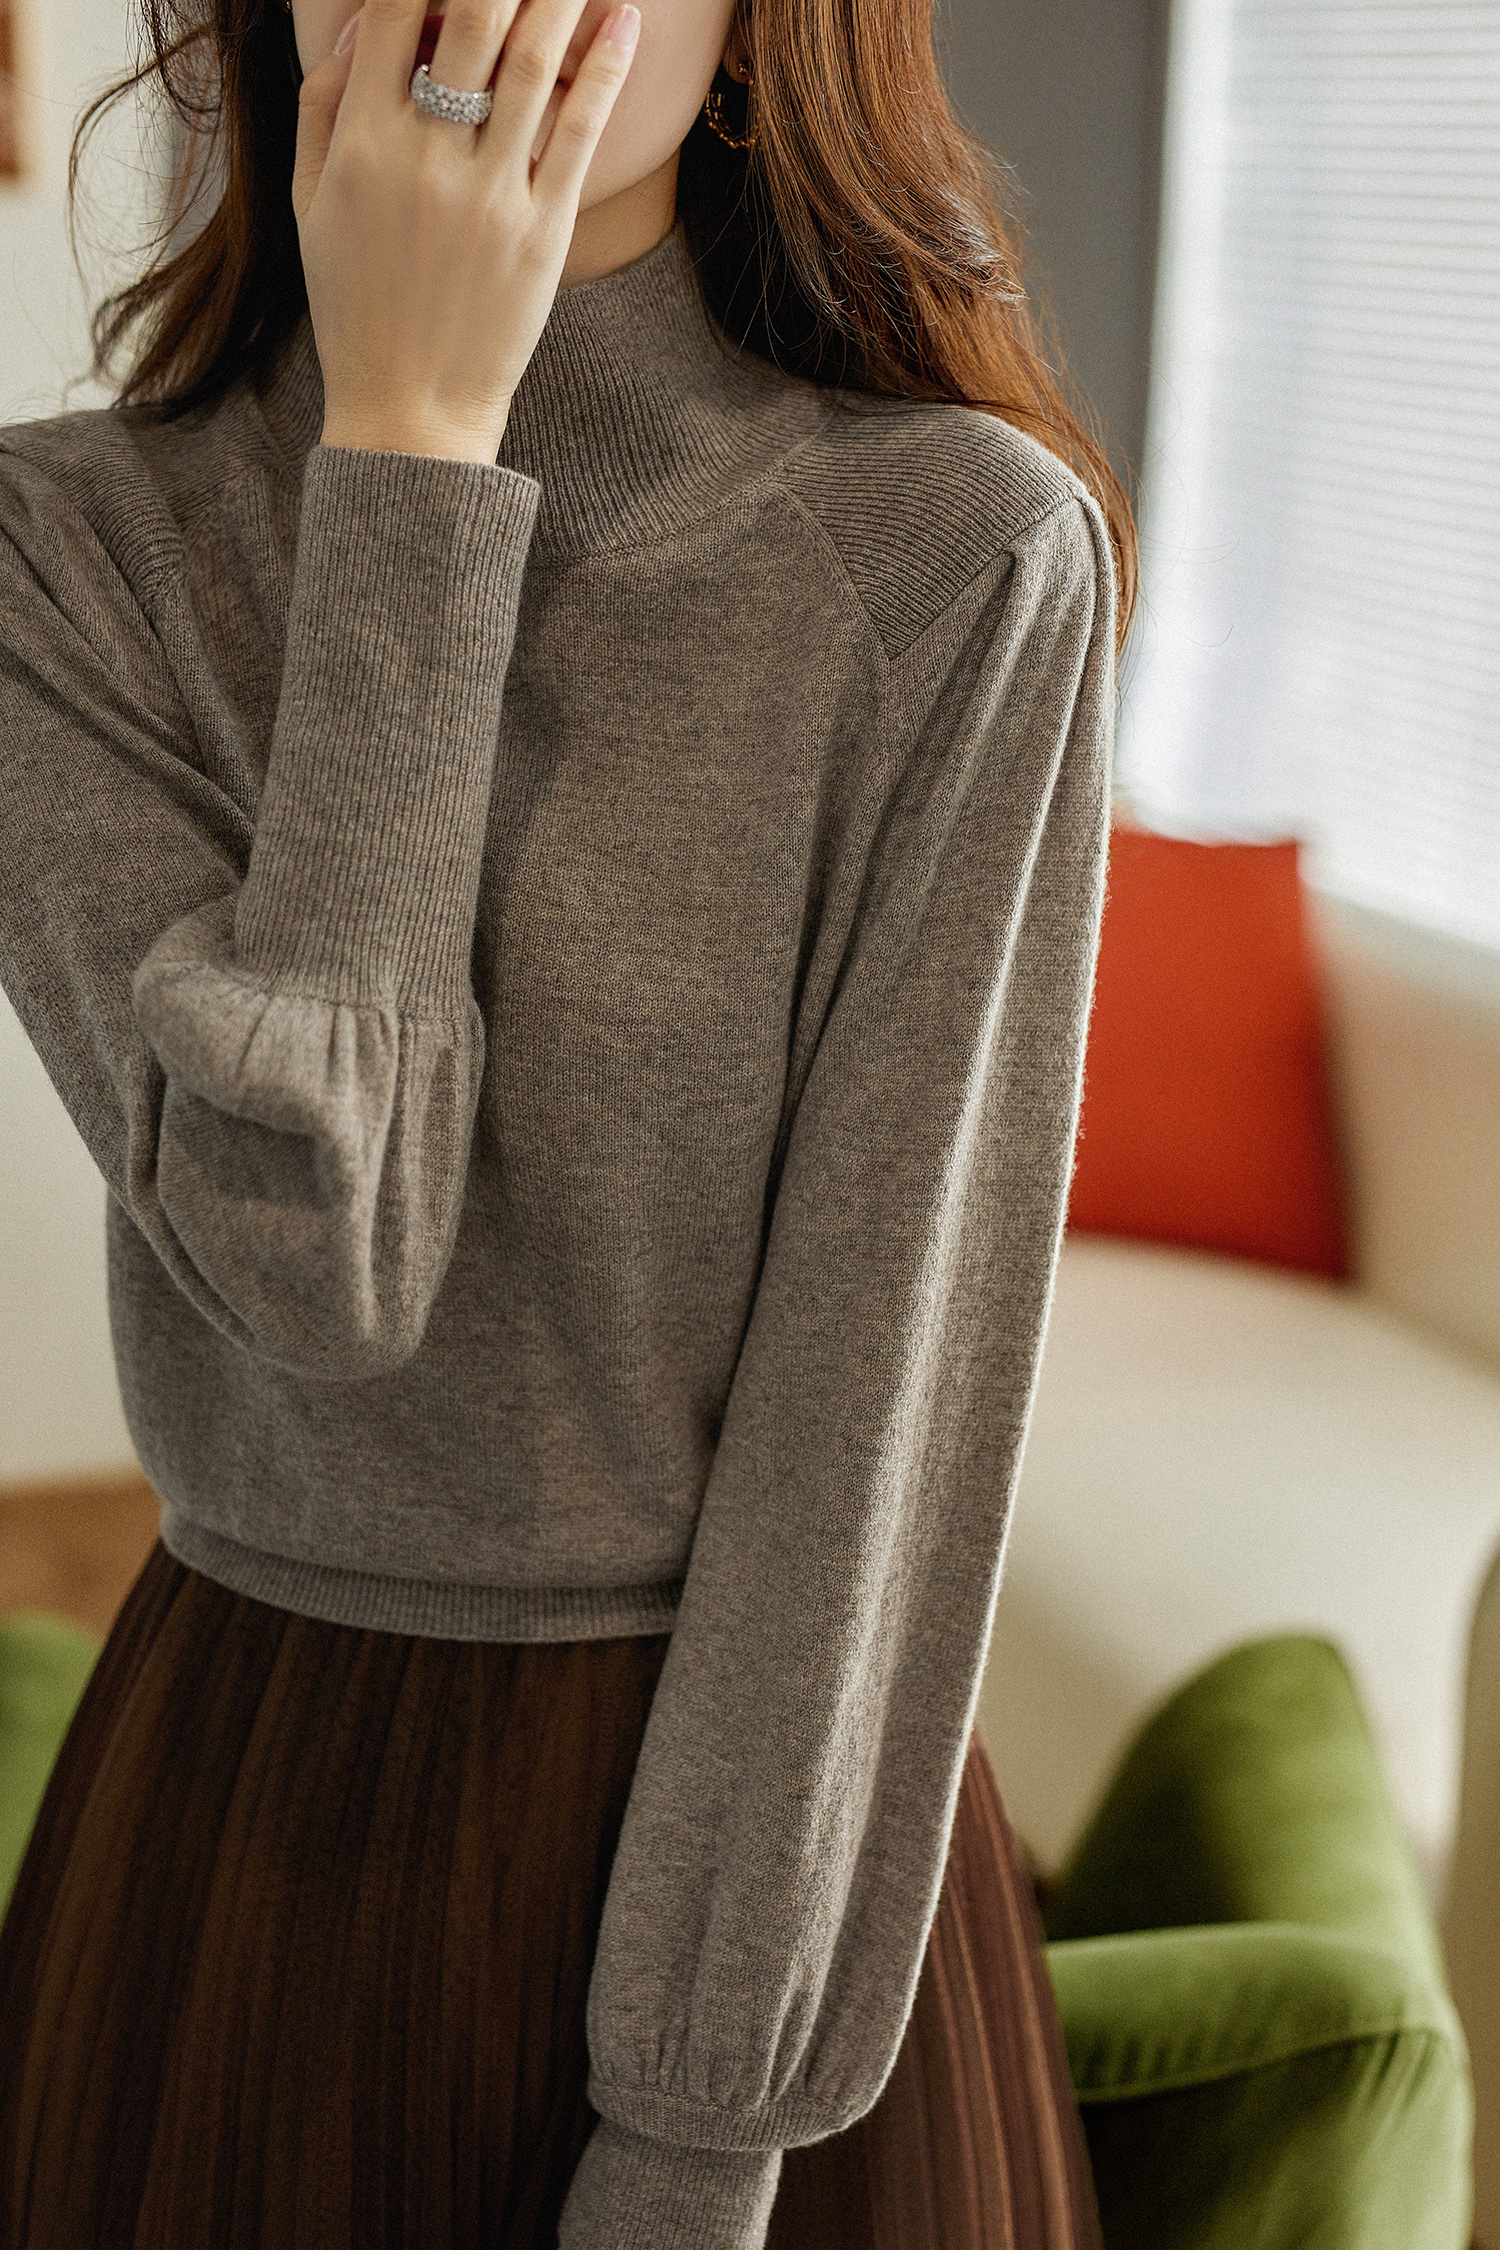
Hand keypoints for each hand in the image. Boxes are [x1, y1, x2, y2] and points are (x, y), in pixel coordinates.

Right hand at [292, 0, 641, 463]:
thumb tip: (362, 25)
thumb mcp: (310, 206)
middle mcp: (424, 160)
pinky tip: (622, 18)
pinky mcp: (541, 231)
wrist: (408, 409)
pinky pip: (578, 130)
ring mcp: (488, 195)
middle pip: (471, 20)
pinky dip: (604, 65)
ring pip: (532, 63)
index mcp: (362, 145)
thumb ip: (324, 108)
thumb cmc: (357, 306)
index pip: (393, 14)